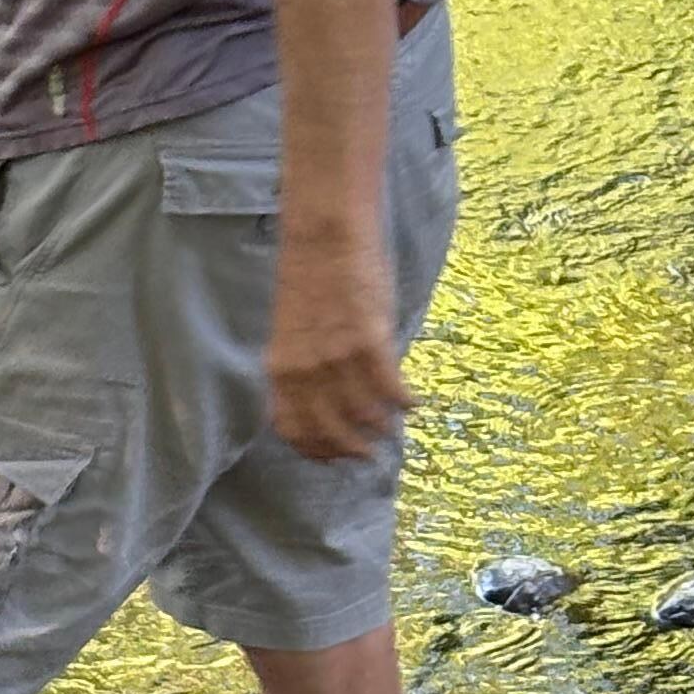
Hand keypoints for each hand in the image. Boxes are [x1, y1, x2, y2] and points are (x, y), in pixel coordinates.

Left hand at [266, 233, 406, 462]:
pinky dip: (404, 402)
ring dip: (381, 426)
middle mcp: (304, 369)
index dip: (315, 450)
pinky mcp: (369, 339)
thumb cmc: (310, 277)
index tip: (332, 458)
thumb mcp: (293, 330)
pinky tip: (413, 404)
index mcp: (280, 367)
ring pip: (363, 413)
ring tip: (392, 427)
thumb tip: (326, 398)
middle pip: (329, 430)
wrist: (324, 234)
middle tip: (369, 454)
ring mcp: (336, 357)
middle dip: (351, 448)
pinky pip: (390, 387)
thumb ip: (303, 366)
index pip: (292, 428)